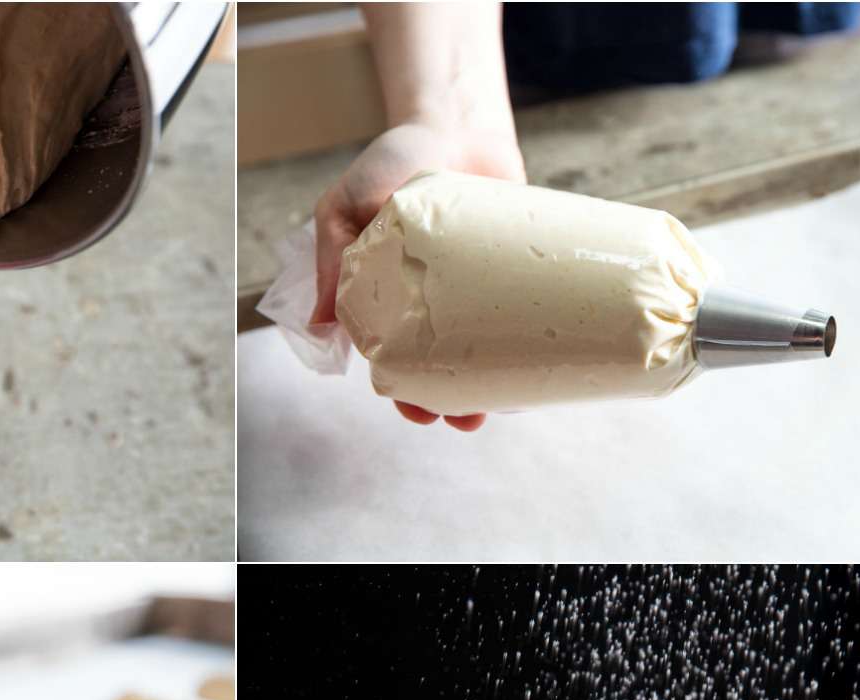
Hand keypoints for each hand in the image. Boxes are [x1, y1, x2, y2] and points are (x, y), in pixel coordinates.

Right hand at [312, 122, 524, 431]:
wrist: (455, 122)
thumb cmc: (395, 162)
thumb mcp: (346, 205)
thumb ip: (332, 258)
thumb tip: (322, 325)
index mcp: (390, 298)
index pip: (395, 357)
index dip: (403, 389)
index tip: (414, 409)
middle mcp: (435, 303)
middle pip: (442, 368)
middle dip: (447, 402)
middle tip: (458, 418)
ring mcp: (479, 291)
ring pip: (485, 355)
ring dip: (489, 389)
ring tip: (496, 410)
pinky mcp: (518, 273)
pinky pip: (526, 320)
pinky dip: (532, 350)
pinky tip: (536, 377)